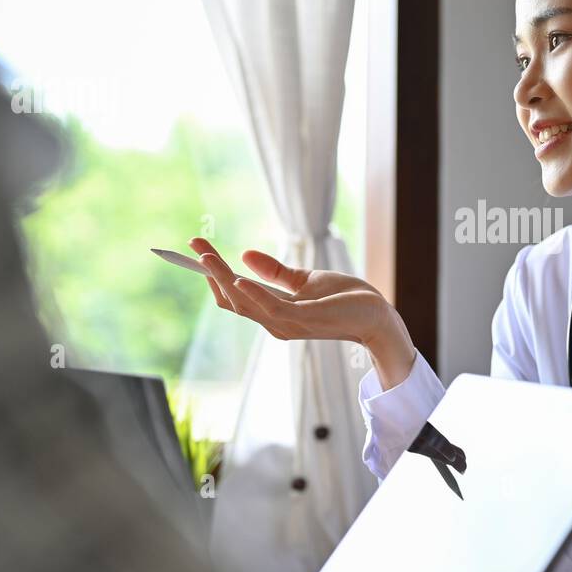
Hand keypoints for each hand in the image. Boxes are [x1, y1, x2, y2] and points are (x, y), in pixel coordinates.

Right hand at [188, 237, 416, 384]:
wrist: (377, 314)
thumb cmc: (346, 299)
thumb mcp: (306, 280)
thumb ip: (276, 272)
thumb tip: (244, 255)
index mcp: (274, 315)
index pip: (234, 297)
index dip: (213, 275)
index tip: (197, 248)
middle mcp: (275, 324)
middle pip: (233, 300)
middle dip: (211, 273)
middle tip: (194, 247)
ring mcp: (289, 324)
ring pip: (246, 303)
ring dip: (224, 279)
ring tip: (207, 257)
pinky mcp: (305, 319)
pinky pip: (271, 308)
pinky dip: (253, 292)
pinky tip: (239, 276)